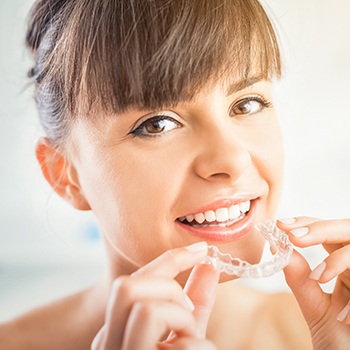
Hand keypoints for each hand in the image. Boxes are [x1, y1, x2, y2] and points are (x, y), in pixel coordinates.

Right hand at [91, 242, 218, 349]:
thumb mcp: (187, 337)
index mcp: (116, 332)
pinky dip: (197, 347)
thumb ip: (195, 302)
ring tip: (191, 338)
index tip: (200, 248)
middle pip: (126, 286)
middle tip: (187, 309)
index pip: (134, 281)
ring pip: (147, 309)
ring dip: (181, 317)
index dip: (169, 259)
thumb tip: (208, 265)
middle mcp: (109, 346)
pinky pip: (178, 347)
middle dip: (167, 286)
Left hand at [277, 217, 349, 349]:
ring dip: (340, 259)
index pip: (326, 233)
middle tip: (293, 235)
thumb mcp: (314, 308)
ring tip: (318, 276)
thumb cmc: (339, 339)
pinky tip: (343, 316)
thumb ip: (298, 279)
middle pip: (348, 231)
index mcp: (342, 266)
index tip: (281, 224)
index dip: (306, 223)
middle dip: (321, 229)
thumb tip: (277, 247)